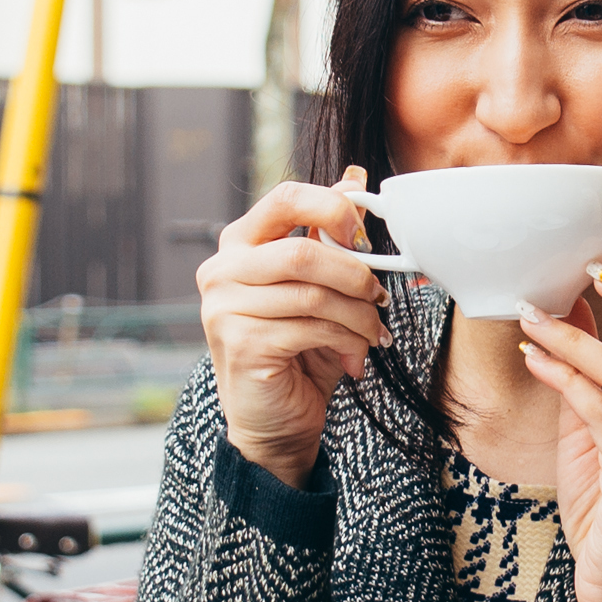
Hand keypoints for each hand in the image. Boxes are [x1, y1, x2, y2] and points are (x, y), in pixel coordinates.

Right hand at [197, 167, 388, 485]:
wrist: (275, 423)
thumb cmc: (297, 351)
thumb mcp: (319, 287)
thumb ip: (329, 236)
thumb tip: (355, 179)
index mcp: (239, 244)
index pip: (284, 198)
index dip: (332, 207)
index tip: (364, 236)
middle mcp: (222, 270)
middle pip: (303, 251)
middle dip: (355, 274)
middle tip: (380, 295)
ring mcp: (225, 308)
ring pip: (313, 293)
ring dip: (358, 315)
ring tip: (373, 333)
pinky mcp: (241, 343)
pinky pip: (311, 327)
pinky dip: (347, 339)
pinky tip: (356, 355)